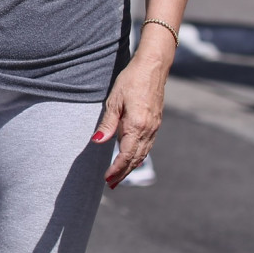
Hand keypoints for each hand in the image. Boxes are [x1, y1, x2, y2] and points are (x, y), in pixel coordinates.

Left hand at [91, 51, 168, 187]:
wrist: (153, 68)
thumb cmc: (130, 81)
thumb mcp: (114, 101)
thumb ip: (107, 124)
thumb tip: (97, 142)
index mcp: (137, 125)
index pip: (126, 155)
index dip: (116, 169)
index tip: (107, 179)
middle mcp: (148, 129)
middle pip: (136, 158)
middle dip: (123, 173)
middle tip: (111, 184)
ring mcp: (154, 127)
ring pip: (143, 153)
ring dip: (131, 166)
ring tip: (120, 176)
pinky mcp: (156, 123)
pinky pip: (147, 145)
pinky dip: (139, 155)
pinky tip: (132, 158)